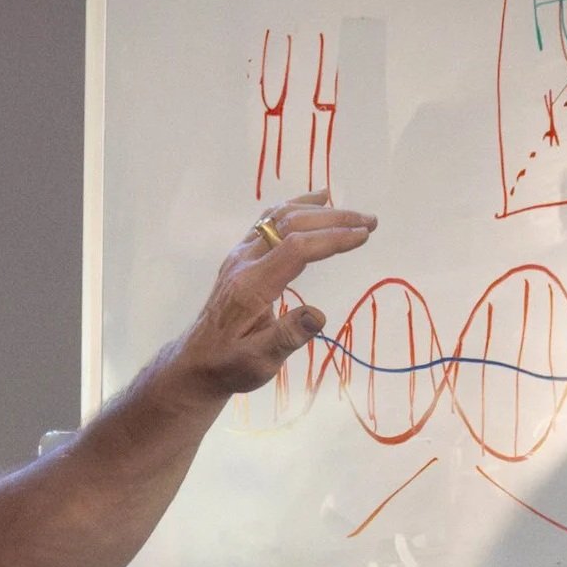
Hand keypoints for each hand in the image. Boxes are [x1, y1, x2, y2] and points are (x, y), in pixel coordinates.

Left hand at [172, 190, 376, 400]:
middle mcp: (243, 262)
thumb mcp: (258, 363)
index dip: (331, 238)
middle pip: (290, 224)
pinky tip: (317, 201)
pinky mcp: (240, 257)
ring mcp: (240, 256)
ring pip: (278, 216)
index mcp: (250, 287)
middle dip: (333, 219)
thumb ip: (286, 338)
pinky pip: (269, 221)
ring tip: (351, 212)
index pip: (295, 248)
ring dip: (317, 210)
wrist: (196, 362)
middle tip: (370, 222)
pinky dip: (296, 207)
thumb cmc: (229, 365)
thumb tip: (317, 315)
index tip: (364, 235)